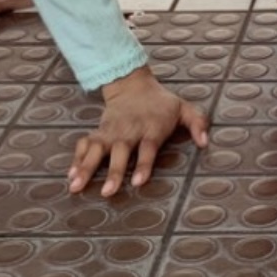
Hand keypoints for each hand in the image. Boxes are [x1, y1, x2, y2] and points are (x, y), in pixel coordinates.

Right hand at [68, 68, 209, 197]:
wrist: (132, 84)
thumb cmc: (162, 104)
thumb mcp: (184, 108)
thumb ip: (198, 123)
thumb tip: (205, 142)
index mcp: (151, 128)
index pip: (148, 148)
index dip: (144, 165)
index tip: (138, 182)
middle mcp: (129, 131)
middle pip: (120, 152)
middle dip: (114, 172)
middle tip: (107, 192)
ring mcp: (111, 132)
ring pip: (97, 150)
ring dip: (86, 168)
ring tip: (75, 186)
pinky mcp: (99, 132)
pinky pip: (85, 145)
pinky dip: (76, 160)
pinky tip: (70, 176)